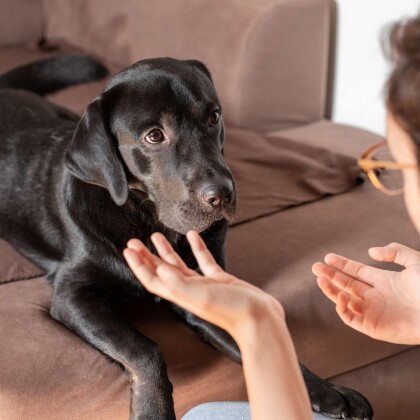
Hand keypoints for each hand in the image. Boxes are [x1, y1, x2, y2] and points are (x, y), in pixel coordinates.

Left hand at [123, 231, 283, 340]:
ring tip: (155, 235)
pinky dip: (197, 247)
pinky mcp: (219, 279)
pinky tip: (192, 235)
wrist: (258, 318)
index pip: (152, 279)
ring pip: (179, 264)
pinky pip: (204, 260)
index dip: (138, 265)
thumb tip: (159, 270)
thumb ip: (179, 284)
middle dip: (146, 256)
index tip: (127, 249)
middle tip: (133, 240)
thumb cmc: (230, 310)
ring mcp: (204, 284)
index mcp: (180, 295)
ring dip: (166, 251)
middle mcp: (188, 290)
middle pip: (161, 271)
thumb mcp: (201, 296)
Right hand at [312, 243, 419, 343]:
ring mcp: (374, 312)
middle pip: (346, 284)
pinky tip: (340, 298)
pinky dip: (342, 309)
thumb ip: (394, 251)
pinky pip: (352, 319)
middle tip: (315, 267)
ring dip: (331, 291)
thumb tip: (370, 252)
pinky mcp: (374, 328)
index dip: (342, 264)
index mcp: (384, 281)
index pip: (357, 272)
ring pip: (345, 300)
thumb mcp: (416, 262)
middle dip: (330, 275)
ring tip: (321, 280)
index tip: (328, 257)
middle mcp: (376, 296)